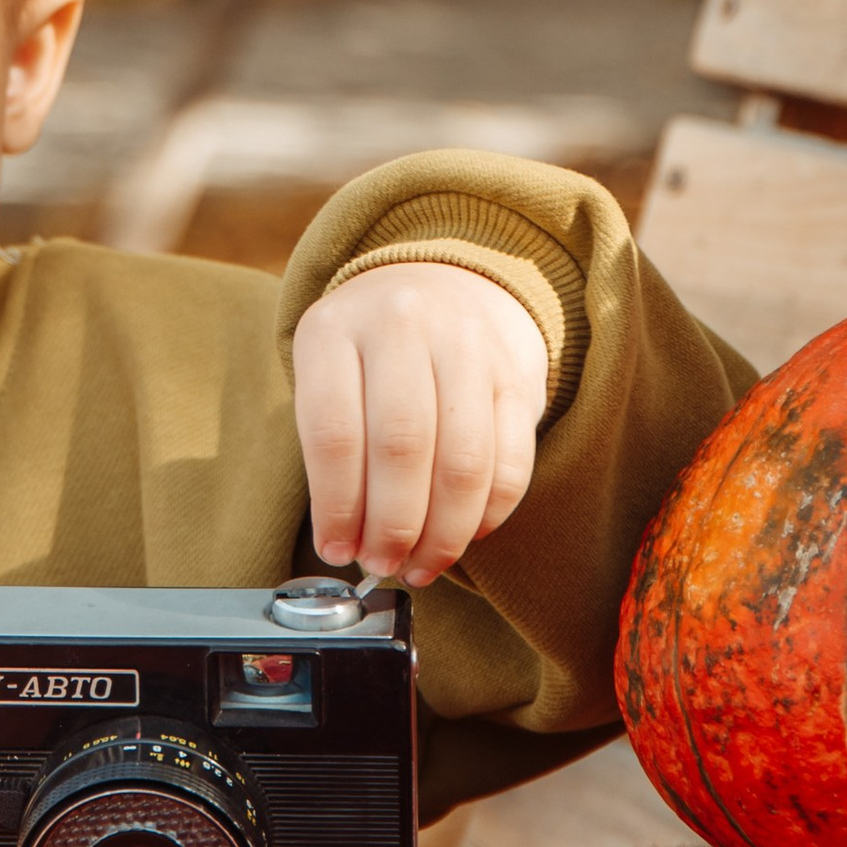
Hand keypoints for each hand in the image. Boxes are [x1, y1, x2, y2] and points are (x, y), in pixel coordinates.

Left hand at [290, 262, 548, 589]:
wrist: (443, 282)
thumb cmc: (370, 351)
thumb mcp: (328, 372)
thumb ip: (333, 450)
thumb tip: (348, 545)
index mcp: (335, 328)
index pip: (335, 433)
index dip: (338, 507)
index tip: (337, 551)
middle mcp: (403, 325)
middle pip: (402, 448)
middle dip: (393, 527)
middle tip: (384, 564)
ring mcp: (467, 344)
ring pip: (463, 462)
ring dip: (444, 533)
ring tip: (422, 564)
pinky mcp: (517, 374)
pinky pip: (511, 461)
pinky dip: (490, 513)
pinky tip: (466, 535)